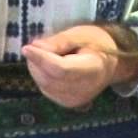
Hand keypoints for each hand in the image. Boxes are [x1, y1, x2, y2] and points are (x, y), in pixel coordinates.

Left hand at [21, 24, 137, 109]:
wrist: (111, 63)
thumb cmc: (97, 43)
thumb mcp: (80, 34)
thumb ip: (58, 41)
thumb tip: (34, 48)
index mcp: (93, 69)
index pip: (61, 69)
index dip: (42, 59)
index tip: (26, 47)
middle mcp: (84, 90)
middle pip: (49, 78)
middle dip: (37, 61)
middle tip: (38, 45)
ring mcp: (75, 100)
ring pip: (44, 85)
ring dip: (37, 68)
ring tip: (47, 54)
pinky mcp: (68, 103)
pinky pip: (46, 89)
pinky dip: (41, 76)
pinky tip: (49, 66)